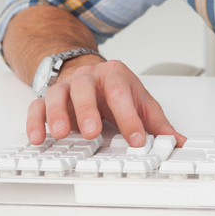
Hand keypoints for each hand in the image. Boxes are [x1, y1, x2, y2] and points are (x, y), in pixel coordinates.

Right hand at [26, 57, 185, 147]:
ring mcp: (66, 86)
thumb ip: (157, 123)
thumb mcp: (141, 102)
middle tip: (93, 133)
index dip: (129, 117)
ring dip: (58, 114)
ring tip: (62, 134)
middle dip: (88, 110)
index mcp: (115, 75)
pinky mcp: (48, 98)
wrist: (90, 73)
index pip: (121, 93)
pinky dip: (36, 121)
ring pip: (58, 94)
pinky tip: (39, 138)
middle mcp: (88, 77)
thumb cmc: (116, 90)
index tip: (137, 139)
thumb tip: (178, 141)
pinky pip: (37, 106)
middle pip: (85, 88)